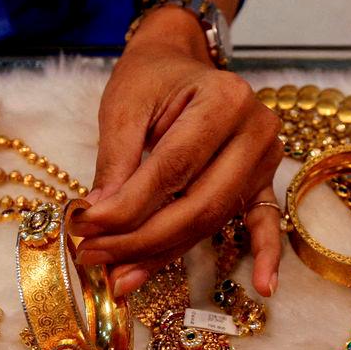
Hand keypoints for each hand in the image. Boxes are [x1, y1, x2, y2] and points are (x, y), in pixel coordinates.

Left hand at [73, 8, 282, 297]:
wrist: (180, 62)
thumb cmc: (150, 79)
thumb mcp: (123, 106)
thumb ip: (115, 161)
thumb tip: (100, 217)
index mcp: (223, 100)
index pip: (172, 170)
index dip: (127, 208)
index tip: (85, 229)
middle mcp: (256, 130)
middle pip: (199, 205)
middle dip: (141, 240)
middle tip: (94, 257)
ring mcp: (265, 159)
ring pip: (213, 221)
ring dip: (165, 254)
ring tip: (121, 278)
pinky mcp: (262, 180)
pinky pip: (265, 222)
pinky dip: (263, 255)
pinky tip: (263, 287)